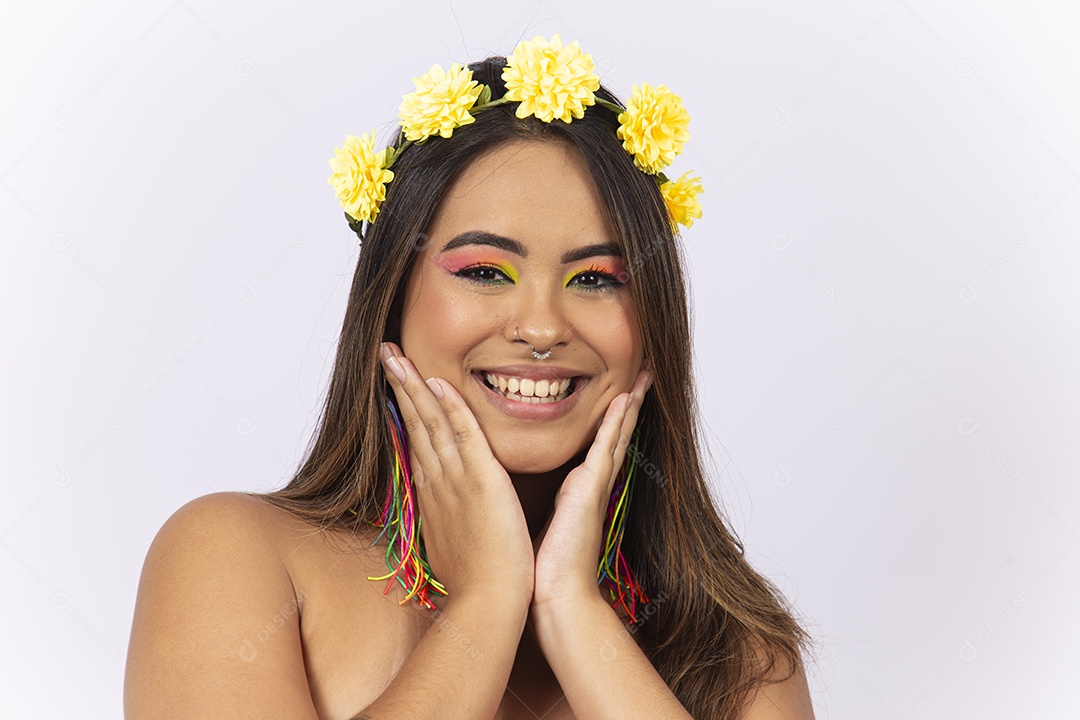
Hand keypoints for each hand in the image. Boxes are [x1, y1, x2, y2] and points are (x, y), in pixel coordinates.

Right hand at [379, 342, 534, 607]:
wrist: (488, 602)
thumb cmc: (478, 580)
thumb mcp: (455, 540)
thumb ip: (450, 516)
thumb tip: (448, 510)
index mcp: (434, 493)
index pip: (417, 439)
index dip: (406, 408)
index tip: (396, 381)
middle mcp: (438, 481)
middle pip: (415, 423)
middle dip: (400, 385)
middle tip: (386, 352)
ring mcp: (456, 480)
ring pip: (431, 423)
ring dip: (414, 386)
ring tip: (397, 355)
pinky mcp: (481, 482)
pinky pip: (464, 436)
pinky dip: (451, 409)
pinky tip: (438, 383)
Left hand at [530, 369, 652, 616]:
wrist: (556, 595)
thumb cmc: (544, 569)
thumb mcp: (541, 525)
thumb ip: (543, 507)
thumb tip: (523, 499)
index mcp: (577, 489)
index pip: (596, 446)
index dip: (608, 420)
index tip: (616, 396)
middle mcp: (590, 483)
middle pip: (613, 434)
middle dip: (628, 405)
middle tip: (643, 376)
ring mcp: (594, 484)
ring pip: (615, 434)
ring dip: (630, 405)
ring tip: (645, 378)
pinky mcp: (590, 488)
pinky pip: (605, 446)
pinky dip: (616, 422)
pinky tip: (626, 399)